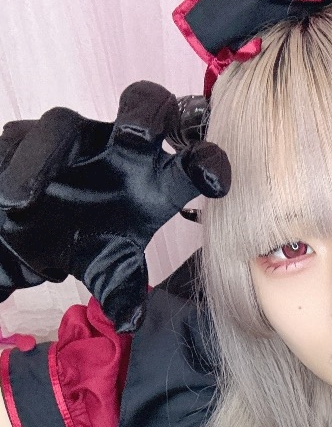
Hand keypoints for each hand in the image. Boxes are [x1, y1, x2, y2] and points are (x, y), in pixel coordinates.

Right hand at [0, 82, 229, 331]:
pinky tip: (8, 198)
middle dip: (143, 113)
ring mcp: (71, 141)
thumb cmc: (88, 246)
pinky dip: (10, 167)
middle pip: (144, 104)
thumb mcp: (111, 273)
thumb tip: (130, 322)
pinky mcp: (23, 141)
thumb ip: (125, 294)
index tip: (215, 179)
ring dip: (45, 153)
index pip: (189, 161)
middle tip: (136, 136)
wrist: (33, 243)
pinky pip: (15, 141)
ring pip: (62, 123)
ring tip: (27, 199)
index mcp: (154, 178)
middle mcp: (118, 149)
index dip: (205, 162)